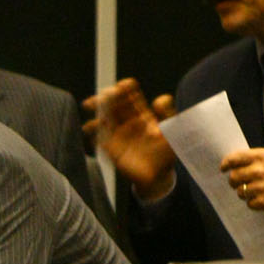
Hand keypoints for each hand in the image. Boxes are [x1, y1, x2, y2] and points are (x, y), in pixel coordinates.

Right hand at [82, 79, 176, 199]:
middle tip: (102, 97)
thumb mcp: (172, 131)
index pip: (129, 95)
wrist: (158, 176)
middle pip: (112, 103)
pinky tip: (91, 130)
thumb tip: (162, 98)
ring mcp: (117, 133)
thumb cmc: (167, 152)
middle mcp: (127, 120)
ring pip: (102, 117)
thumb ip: (167, 114)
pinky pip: (98, 137)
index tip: (122, 87)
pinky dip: (93, 132)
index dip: (125, 88)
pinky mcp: (110, 147)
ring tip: (91, 111)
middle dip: (105, 97)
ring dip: (95, 112)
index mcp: (141, 113)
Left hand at [220, 148, 263, 212]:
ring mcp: (260, 187)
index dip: (226, 164)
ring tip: (259, 191)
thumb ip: (257, 159)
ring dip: (246, 193)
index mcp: (261, 157)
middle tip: (239, 184)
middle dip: (234, 181)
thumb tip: (238, 164)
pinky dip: (255, 203)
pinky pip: (250, 204)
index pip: (234, 159)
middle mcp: (258, 171)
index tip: (223, 168)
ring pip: (240, 192)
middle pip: (233, 177)